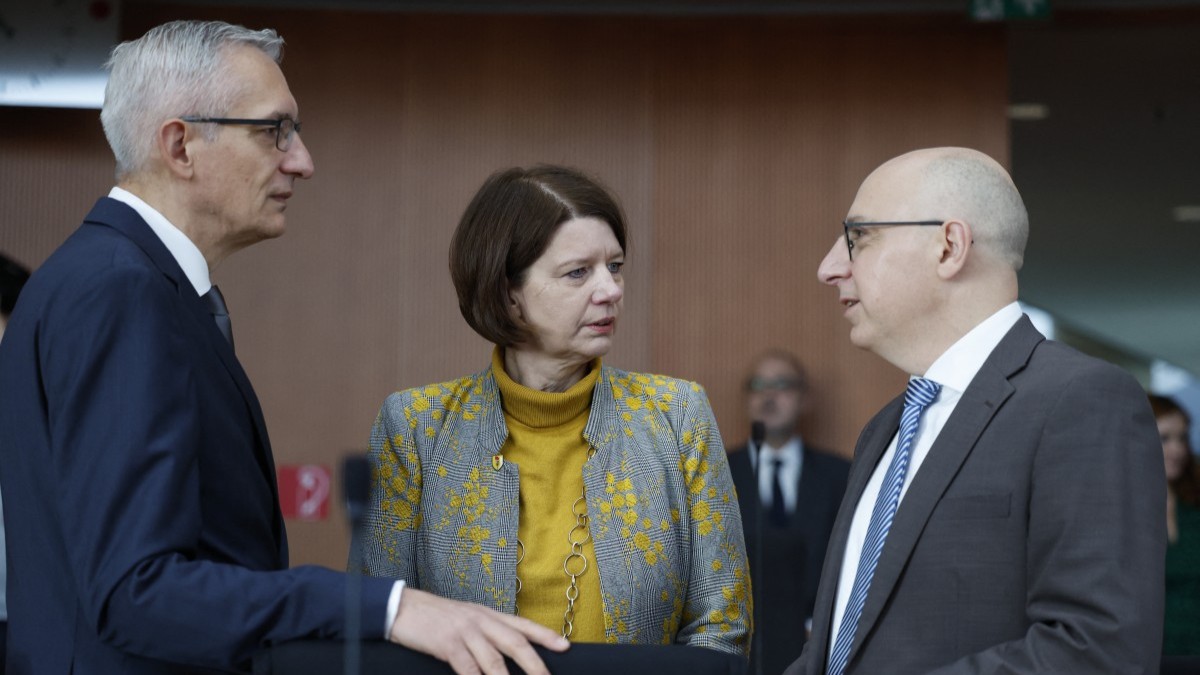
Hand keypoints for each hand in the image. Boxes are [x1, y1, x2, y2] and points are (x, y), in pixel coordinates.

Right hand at [388, 587, 569, 674]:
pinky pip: (467, 668)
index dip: (545, 635)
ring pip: (494, 660)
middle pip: (515, 643)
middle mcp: (481, 621)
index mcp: (488, 615)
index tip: (565, 646)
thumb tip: (507, 651)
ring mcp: (465, 632)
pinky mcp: (448, 644)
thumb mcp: (467, 619)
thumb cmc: (437, 618)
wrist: (404, 607)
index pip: (522, 625)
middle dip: (535, 664)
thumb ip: (487, 632)